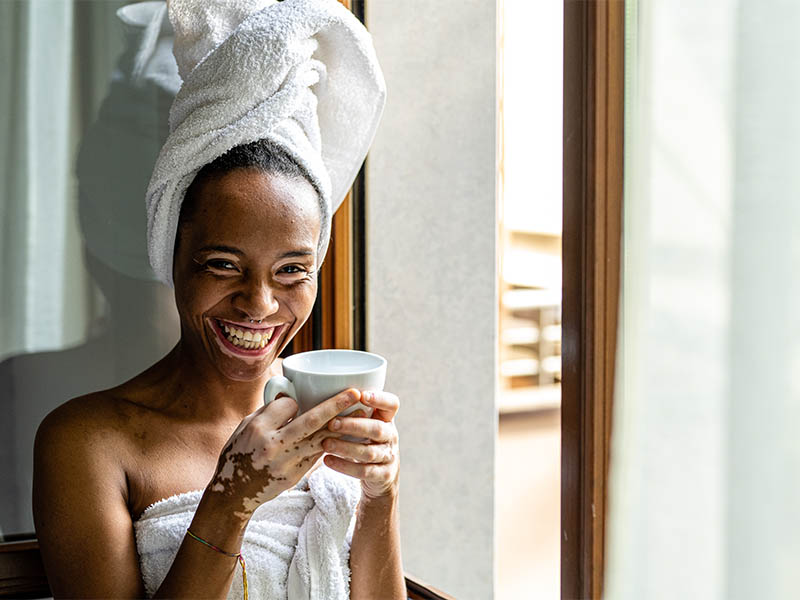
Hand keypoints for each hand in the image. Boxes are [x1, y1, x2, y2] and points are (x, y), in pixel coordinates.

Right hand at [206, 389, 360, 519]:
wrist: (233, 493)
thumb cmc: (239, 452)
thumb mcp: (246, 425)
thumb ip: (270, 410)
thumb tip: (293, 395)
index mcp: (259, 429)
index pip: (289, 406)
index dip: (296, 402)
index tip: (295, 404)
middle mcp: (274, 446)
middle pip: (312, 421)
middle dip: (336, 405)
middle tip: (356, 393)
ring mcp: (287, 463)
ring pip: (321, 440)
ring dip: (343, 425)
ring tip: (362, 413)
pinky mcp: (295, 476)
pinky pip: (318, 455)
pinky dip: (333, 443)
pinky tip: (346, 435)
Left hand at [322, 390, 399, 498]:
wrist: (379, 475)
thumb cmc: (363, 441)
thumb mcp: (364, 423)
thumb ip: (351, 410)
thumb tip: (315, 390)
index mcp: (386, 419)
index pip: (392, 404)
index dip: (379, 398)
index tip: (361, 395)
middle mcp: (391, 436)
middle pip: (377, 429)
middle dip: (354, 425)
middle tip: (332, 423)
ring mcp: (389, 456)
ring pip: (369, 452)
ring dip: (345, 447)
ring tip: (325, 443)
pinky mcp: (383, 475)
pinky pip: (364, 471)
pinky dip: (345, 466)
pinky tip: (328, 461)